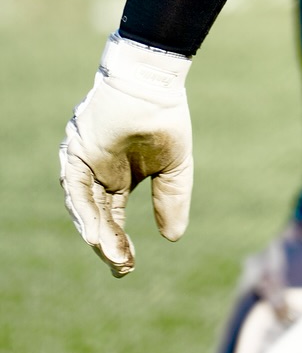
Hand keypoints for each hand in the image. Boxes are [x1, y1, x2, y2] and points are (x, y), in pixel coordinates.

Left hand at [60, 35, 192, 275]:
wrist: (153, 85)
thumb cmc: (165, 119)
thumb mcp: (175, 167)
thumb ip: (172, 200)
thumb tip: (172, 238)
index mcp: (121, 179)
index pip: (112, 220)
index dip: (120, 244)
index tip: (128, 267)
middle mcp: (98, 176)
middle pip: (97, 219)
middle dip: (108, 245)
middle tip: (122, 268)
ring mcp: (86, 166)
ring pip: (84, 209)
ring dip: (96, 234)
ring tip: (112, 256)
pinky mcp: (77, 154)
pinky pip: (76, 189)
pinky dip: (84, 212)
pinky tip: (96, 234)